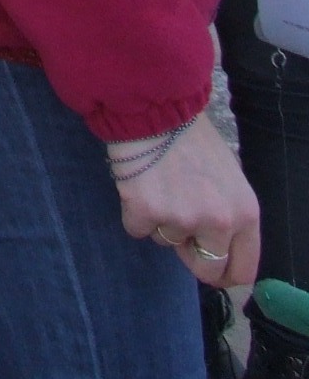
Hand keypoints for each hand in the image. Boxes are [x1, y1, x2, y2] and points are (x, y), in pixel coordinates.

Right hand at [113, 116, 259, 287]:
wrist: (154, 104)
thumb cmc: (192, 138)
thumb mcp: (228, 177)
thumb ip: (229, 215)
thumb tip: (216, 248)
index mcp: (245, 214)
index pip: (243, 270)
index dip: (226, 274)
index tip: (212, 269)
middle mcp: (218, 221)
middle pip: (206, 269)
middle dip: (189, 253)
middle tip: (177, 223)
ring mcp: (181, 219)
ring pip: (166, 242)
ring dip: (160, 221)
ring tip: (158, 183)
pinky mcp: (146, 212)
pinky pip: (137, 229)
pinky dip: (134, 211)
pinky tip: (138, 182)